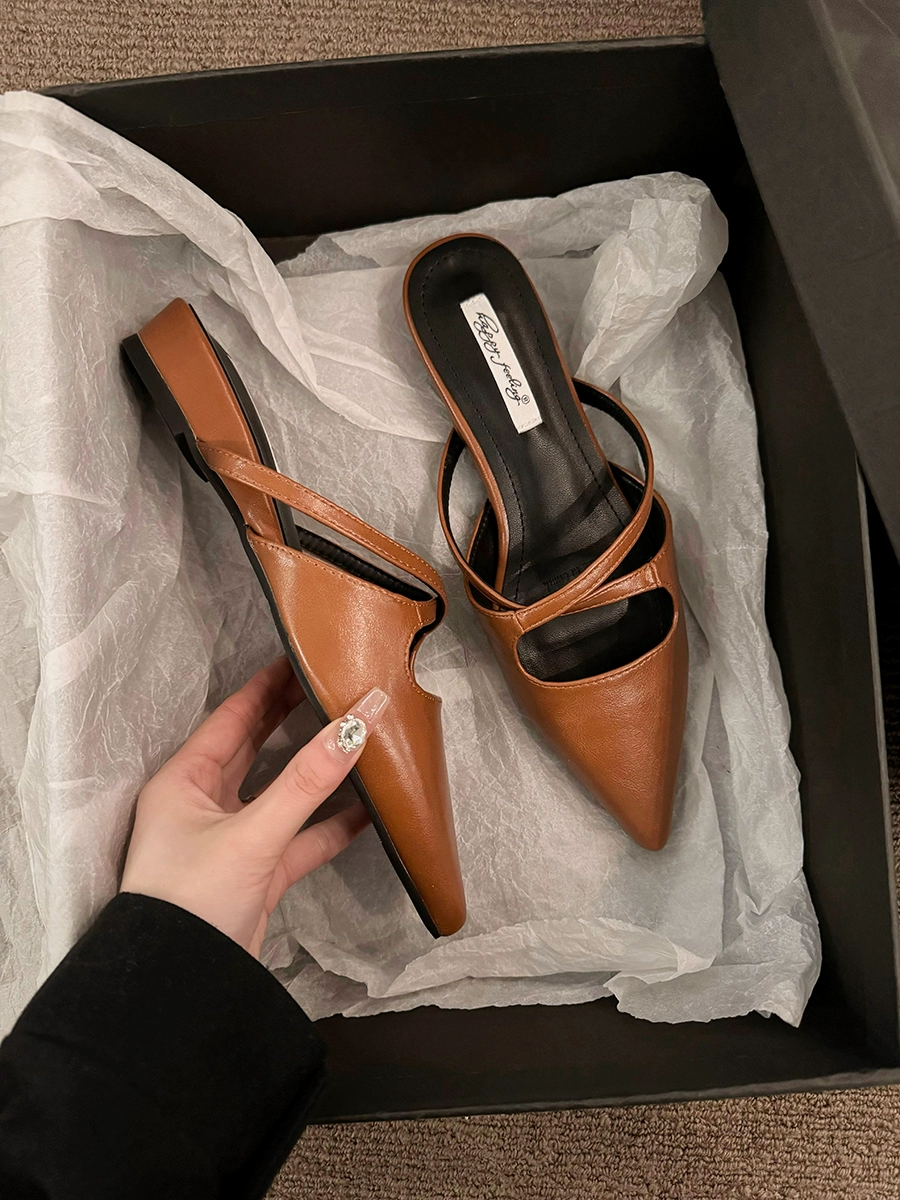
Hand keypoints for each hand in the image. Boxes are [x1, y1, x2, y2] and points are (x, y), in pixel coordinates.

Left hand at [120, 656, 387, 956]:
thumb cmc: (193, 900)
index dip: (270, 685)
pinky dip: (332, 823)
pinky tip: (370, 809)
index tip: (306, 655)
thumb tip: (359, 722)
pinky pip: (301, 838)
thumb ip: (309, 780)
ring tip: (361, 736)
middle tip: (338, 685)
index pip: (233, 716)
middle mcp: (204, 804)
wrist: (179, 989)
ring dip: (320, 771)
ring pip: (284, 793)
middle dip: (297, 717)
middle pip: (258, 747)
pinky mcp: (257, 875)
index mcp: (184, 780)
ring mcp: (233, 841)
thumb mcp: (253, 834)